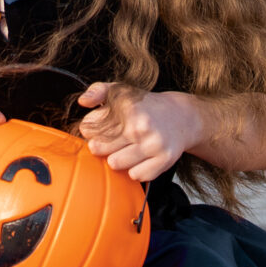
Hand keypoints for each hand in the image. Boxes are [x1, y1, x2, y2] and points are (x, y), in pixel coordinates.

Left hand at [77, 83, 201, 181]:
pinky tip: (142, 158)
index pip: (88, 129)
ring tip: (128, 148)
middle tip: (115, 139)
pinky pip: (136, 175)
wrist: (182, 117)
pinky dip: (136, 170)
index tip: (102, 127)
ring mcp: (154, 144)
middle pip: (97, 148)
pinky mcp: (164, 159)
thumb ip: (97, 91)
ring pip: (115, 164)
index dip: (90, 130)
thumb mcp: (120, 90)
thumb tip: (83, 102)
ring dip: (118, 159)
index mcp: (127, 108)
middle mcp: (141, 126)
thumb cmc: (145, 106)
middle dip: (102, 145)